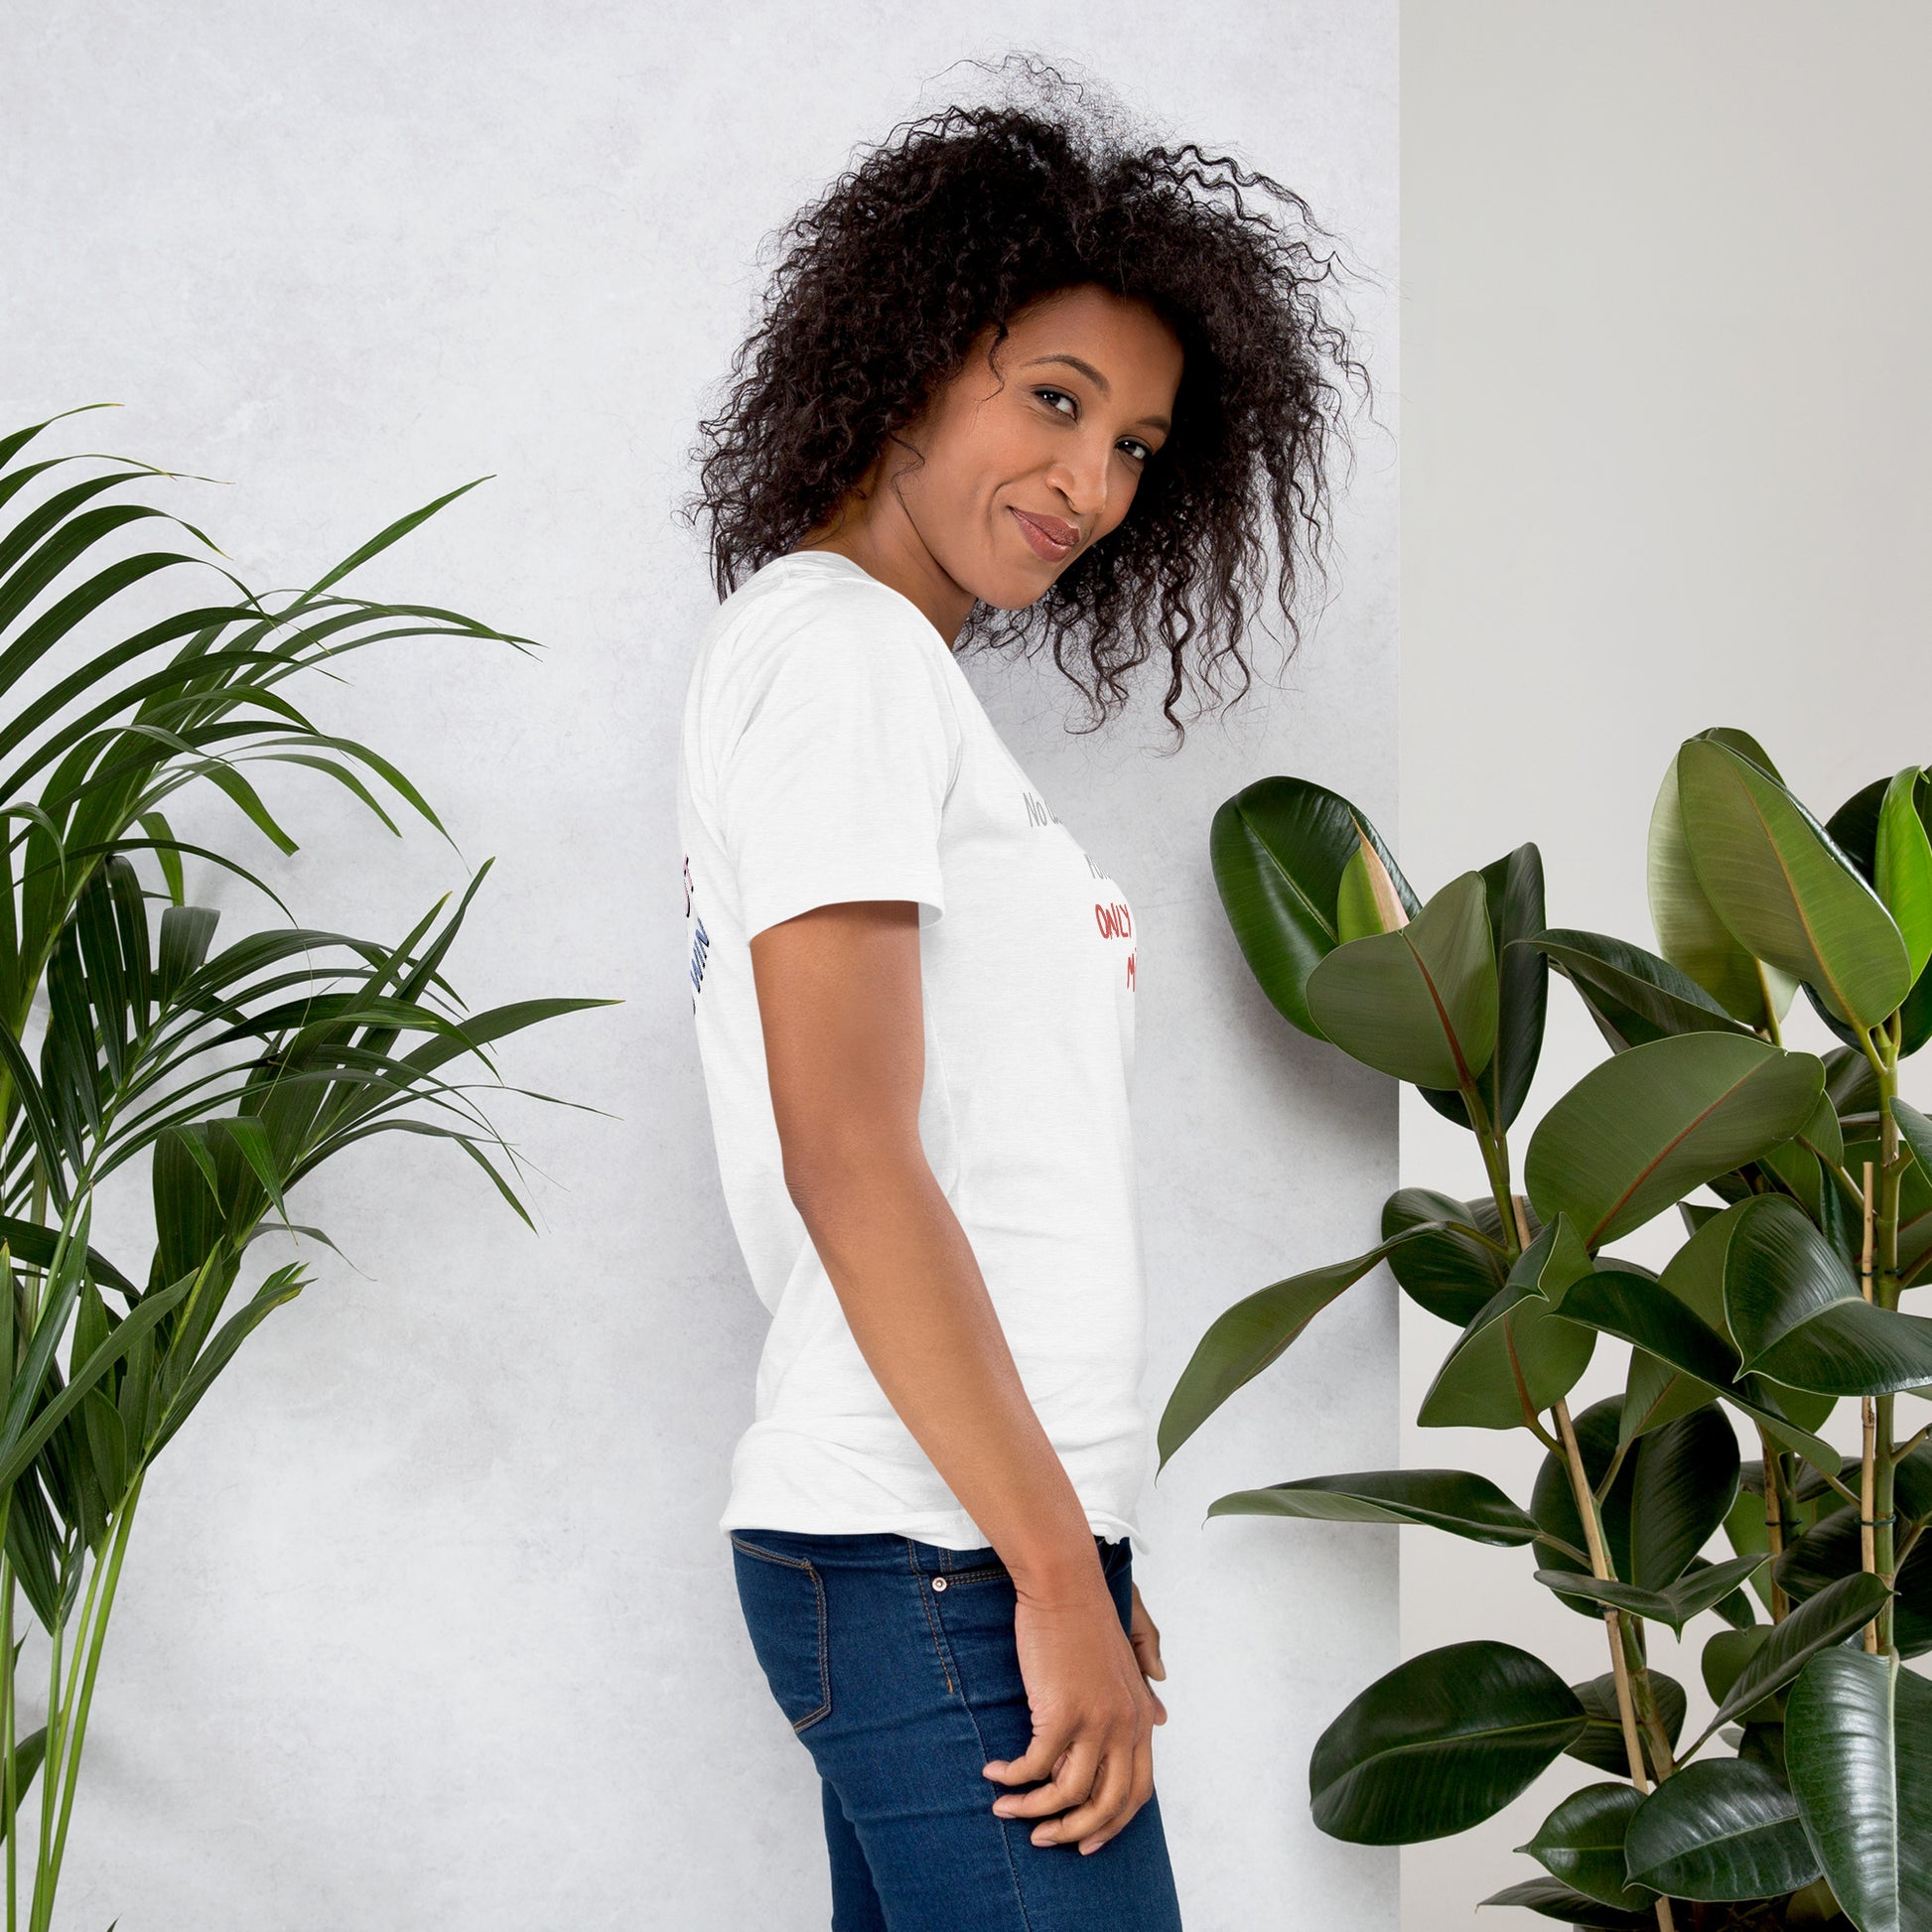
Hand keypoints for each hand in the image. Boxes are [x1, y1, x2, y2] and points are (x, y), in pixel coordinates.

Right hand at [981, 1578, 1161, 1855]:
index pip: (1137, 1792)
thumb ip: (1141, 1693)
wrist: (1064, 1584)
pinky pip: (1034, 1766)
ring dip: (1034, 1812)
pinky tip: (994, 1774)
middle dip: (1073, 1833)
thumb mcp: (1123, 1662)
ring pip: (1068, 1795)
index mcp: (1141, 1718)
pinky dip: (1012, 1778)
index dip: (1111, 1824)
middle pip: (1107, 1805)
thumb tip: (1160, 1719)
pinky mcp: (1060, 1713)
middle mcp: (1125, 1726)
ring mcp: (1095, 1722)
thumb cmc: (1086, 1618)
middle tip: (1043, 1839)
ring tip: (1006, 1810)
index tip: (1085, 1842)